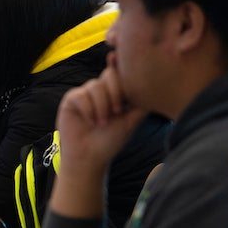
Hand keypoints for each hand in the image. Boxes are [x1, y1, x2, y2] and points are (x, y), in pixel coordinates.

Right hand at [55, 56, 146, 178]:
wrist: (89, 157)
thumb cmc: (110, 141)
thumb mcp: (131, 121)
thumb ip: (141, 104)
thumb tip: (156, 88)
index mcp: (115, 94)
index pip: (121, 74)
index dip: (122, 70)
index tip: (123, 71)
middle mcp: (100, 91)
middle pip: (109, 75)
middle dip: (116, 93)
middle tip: (117, 112)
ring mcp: (85, 94)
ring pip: (96, 86)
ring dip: (102, 106)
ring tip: (101, 123)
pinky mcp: (71, 100)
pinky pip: (81, 95)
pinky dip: (88, 109)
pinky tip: (89, 121)